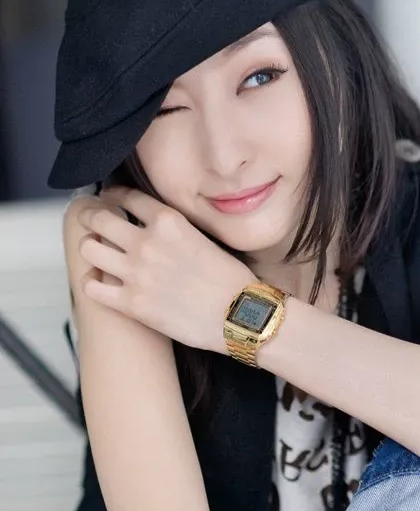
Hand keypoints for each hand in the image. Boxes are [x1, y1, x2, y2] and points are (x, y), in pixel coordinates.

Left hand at [76, 185, 255, 352]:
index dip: (113, 195)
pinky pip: (91, 287)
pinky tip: (99, 282)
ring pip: (89, 249)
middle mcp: (147, 242)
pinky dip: (91, 282)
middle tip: (92, 220)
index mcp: (168, 222)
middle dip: (91, 216)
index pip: (127, 197)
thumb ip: (174, 228)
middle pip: (98, 219)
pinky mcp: (131, 303)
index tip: (108, 198)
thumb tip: (155, 225)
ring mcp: (136, 273)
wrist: (239, 315)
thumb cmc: (230, 279)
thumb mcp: (204, 237)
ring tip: (97, 252)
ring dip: (91, 247)